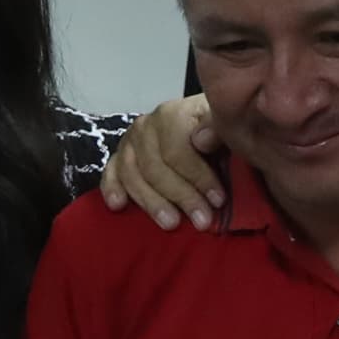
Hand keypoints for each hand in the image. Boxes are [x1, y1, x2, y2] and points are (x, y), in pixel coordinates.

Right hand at [99, 96, 222, 227]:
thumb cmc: (218, 132)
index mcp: (173, 114)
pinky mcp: (120, 155)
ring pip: (132, 174)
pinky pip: (110, 172)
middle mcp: (147, 125)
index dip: (198, 178)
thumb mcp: (227, 126)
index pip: (178, 151)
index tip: (218, 200)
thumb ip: (219, 129)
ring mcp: (130, 141)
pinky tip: (118, 205)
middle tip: (202, 221)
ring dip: (152, 202)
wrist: (203, 127)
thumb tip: (202, 140)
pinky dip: (112, 188)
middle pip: (155, 167)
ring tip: (171, 224)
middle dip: (180, 196)